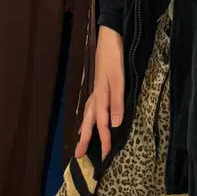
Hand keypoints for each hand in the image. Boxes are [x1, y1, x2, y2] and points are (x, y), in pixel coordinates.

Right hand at [75, 25, 124, 160]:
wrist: (110, 37)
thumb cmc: (115, 57)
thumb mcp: (119, 79)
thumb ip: (117, 101)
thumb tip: (114, 125)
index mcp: (102, 96)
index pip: (103, 124)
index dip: (104, 141)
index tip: (103, 158)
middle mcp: (97, 94)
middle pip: (91, 121)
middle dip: (86, 139)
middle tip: (78, 156)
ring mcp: (97, 88)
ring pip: (89, 113)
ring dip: (86, 127)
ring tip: (81, 139)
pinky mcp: (100, 83)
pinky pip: (92, 104)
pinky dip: (90, 113)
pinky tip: (91, 114)